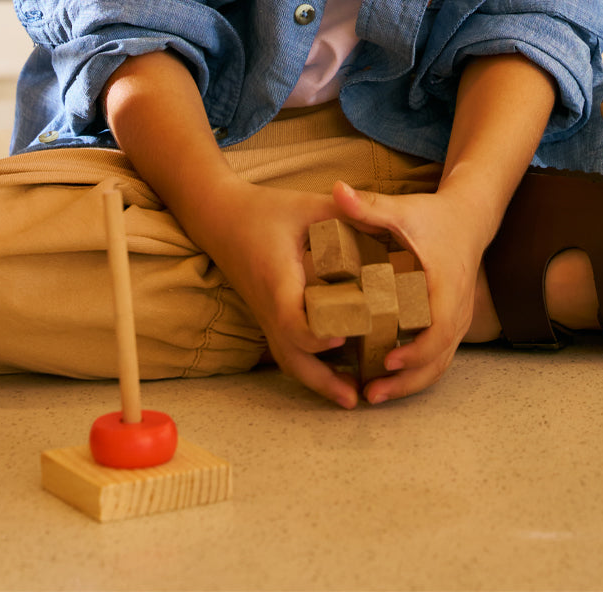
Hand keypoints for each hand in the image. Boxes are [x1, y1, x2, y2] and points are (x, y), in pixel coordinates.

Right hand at [191, 176, 360, 409]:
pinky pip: (286, 348)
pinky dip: (309, 364)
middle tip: (356, 397)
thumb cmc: (263, 210)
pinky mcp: (268, 316)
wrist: (219, 217)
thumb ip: (343, 211)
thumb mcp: (305, 205)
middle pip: (290, 357)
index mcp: (278, 282)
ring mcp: (266, 316)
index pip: (293, 323)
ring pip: (287, 359)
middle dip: (323, 380)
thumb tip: (383, 217)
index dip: (317, 336)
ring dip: (317, 380)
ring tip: (351, 395)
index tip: (345, 337)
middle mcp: (269, 307)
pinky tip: (334, 370)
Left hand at [330, 179, 485, 404]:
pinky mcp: (451, 325)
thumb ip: (369, 205)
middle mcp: (457, 310)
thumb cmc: (433, 217)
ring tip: (373, 394)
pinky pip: (437, 358)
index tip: (387, 360)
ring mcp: (458, 321)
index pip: (438, 331)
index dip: (415, 351)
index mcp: (447, 288)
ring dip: (408, 384)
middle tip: (371, 393)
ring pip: (438, 365)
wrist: (468, 218)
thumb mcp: (402, 210)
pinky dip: (414, 373)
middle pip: (438, 360)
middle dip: (406, 381)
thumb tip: (337, 189)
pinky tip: (385, 378)